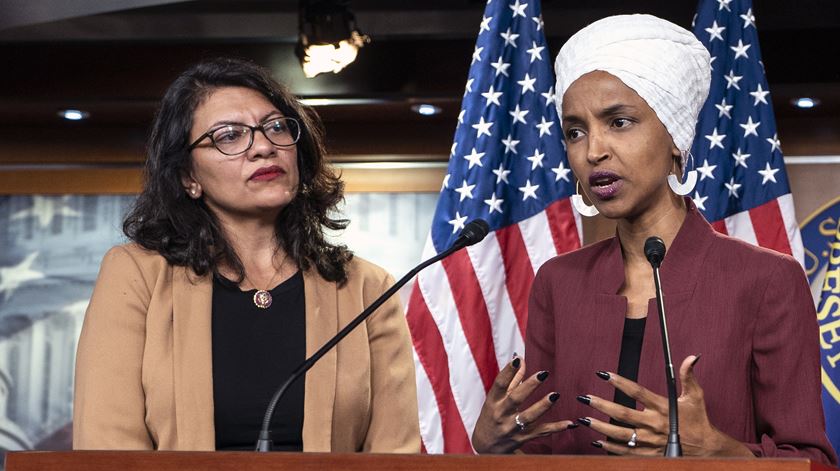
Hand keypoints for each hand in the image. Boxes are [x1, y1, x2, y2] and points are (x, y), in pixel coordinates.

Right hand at [471, 355, 575, 453]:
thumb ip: (511, 379)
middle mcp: (501, 414)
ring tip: (555, 395)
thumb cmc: (492, 416)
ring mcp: (511, 428)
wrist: (486, 446)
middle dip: (529, 386)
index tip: (517, 360)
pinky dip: (555, 428)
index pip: (500, 384)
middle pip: (515, 399)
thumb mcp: (497, 398)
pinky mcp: (522, 439)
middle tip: (543, 374)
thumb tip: (520, 358)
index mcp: (493, 401)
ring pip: (528, 417)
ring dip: (543, 406)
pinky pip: (541, 432)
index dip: (507, 372)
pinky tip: (569, 423)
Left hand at [577, 355, 752, 456]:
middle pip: (624, 414)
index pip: (637, 392)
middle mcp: (655, 424)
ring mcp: (651, 441)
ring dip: (601, 427)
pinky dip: (611, 447)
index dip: (620, 382)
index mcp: (663, 407)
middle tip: (586, 398)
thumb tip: (691, 357)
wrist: (706, 448)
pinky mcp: (649, 453)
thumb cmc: (698, 420)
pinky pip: (627, 451)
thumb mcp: (695, 396)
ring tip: (585, 419)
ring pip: (621, 434)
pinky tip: (597, 441)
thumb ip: (688, 376)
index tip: (604, 374)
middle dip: (602, 406)